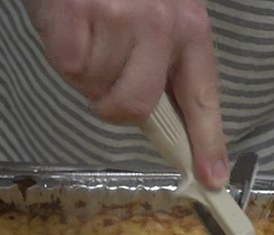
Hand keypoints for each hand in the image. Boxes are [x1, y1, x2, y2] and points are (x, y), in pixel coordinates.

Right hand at [26, 0, 229, 187]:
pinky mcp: (77, 13)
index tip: (212, 178)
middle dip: (111, 104)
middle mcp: (159, 22)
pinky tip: (70, 23)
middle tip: (103, 78)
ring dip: (85, 69)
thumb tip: (157, 119)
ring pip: (94, 86)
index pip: (202, 97)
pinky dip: (61, 53)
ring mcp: (118, 17)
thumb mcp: (157, 14)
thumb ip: (161, 64)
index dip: (207, 142)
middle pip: (135, 106)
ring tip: (88, 31)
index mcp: (189, 27)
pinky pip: (67, 65)